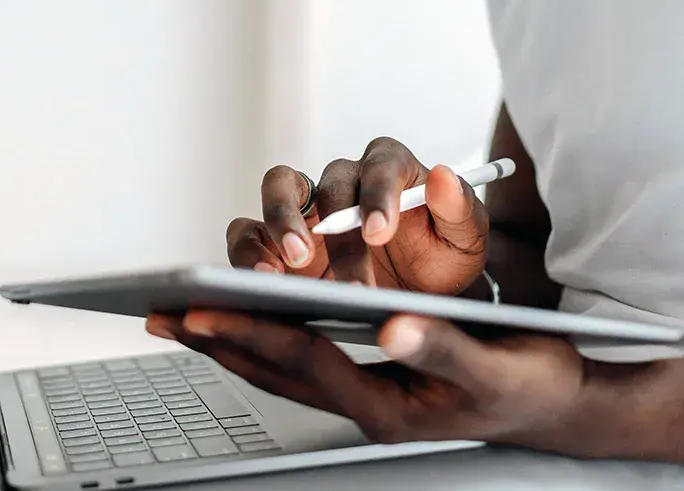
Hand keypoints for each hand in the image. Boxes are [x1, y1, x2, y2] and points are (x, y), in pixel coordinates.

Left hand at [145, 310, 585, 451]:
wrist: (554, 402)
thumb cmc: (526, 379)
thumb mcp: (494, 364)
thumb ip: (443, 344)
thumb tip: (394, 323)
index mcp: (387, 402)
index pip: (301, 361)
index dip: (250, 334)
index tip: (202, 313)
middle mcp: (365, 401)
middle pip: (273, 370)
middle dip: (216, 342)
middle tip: (162, 315)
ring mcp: (363, 392)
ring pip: (279, 368)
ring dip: (229, 343)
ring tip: (181, 318)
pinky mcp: (368, 379)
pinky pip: (300, 360)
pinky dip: (262, 341)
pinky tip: (243, 323)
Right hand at [227, 138, 487, 294]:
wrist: (417, 298)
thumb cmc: (438, 259)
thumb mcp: (465, 240)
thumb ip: (459, 209)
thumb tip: (442, 177)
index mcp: (390, 169)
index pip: (381, 164)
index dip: (377, 193)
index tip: (379, 231)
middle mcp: (344, 181)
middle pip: (328, 183)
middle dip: (332, 228)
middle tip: (335, 268)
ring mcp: (307, 208)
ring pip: (278, 189)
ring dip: (279, 223)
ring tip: (289, 267)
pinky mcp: (276, 240)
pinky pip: (250, 231)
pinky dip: (250, 251)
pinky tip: (263, 283)